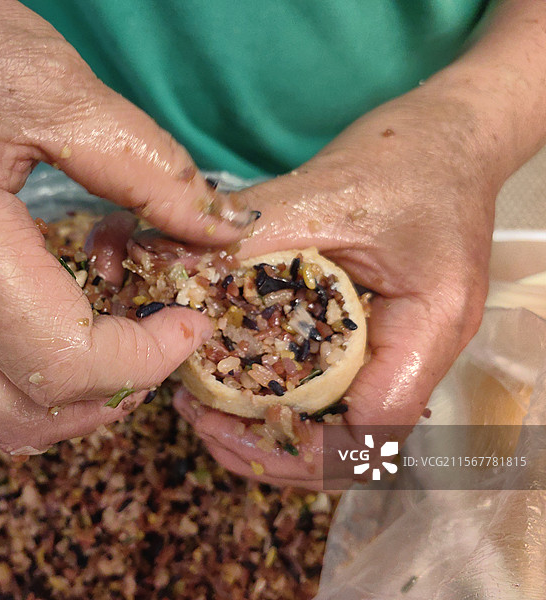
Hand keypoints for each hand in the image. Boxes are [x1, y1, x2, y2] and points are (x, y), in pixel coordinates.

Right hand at [0, 1, 257, 452]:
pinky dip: (39, 370)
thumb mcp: (62, 87)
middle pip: (19, 409)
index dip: (142, 362)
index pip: (54, 357)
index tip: (189, 323)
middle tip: (162, 342)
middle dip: (112, 394)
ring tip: (125, 341)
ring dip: (74, 397)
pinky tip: (75, 318)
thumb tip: (222, 229)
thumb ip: (152, 170)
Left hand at [174, 87, 498, 487]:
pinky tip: (232, 375)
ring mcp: (400, 349)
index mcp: (427, 328)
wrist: (448, 137)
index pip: (371, 431)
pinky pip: (331, 387)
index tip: (224, 426)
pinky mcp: (377, 334)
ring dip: (272, 431)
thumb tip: (164, 263)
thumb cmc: (406, 160)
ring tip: (205, 408)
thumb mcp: (321, 194)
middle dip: (272, 450)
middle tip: (200, 421)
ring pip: (337, 425)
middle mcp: (420, 354)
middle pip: (350, 445)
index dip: (297, 448)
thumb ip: (247, 234)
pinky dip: (281, 395)